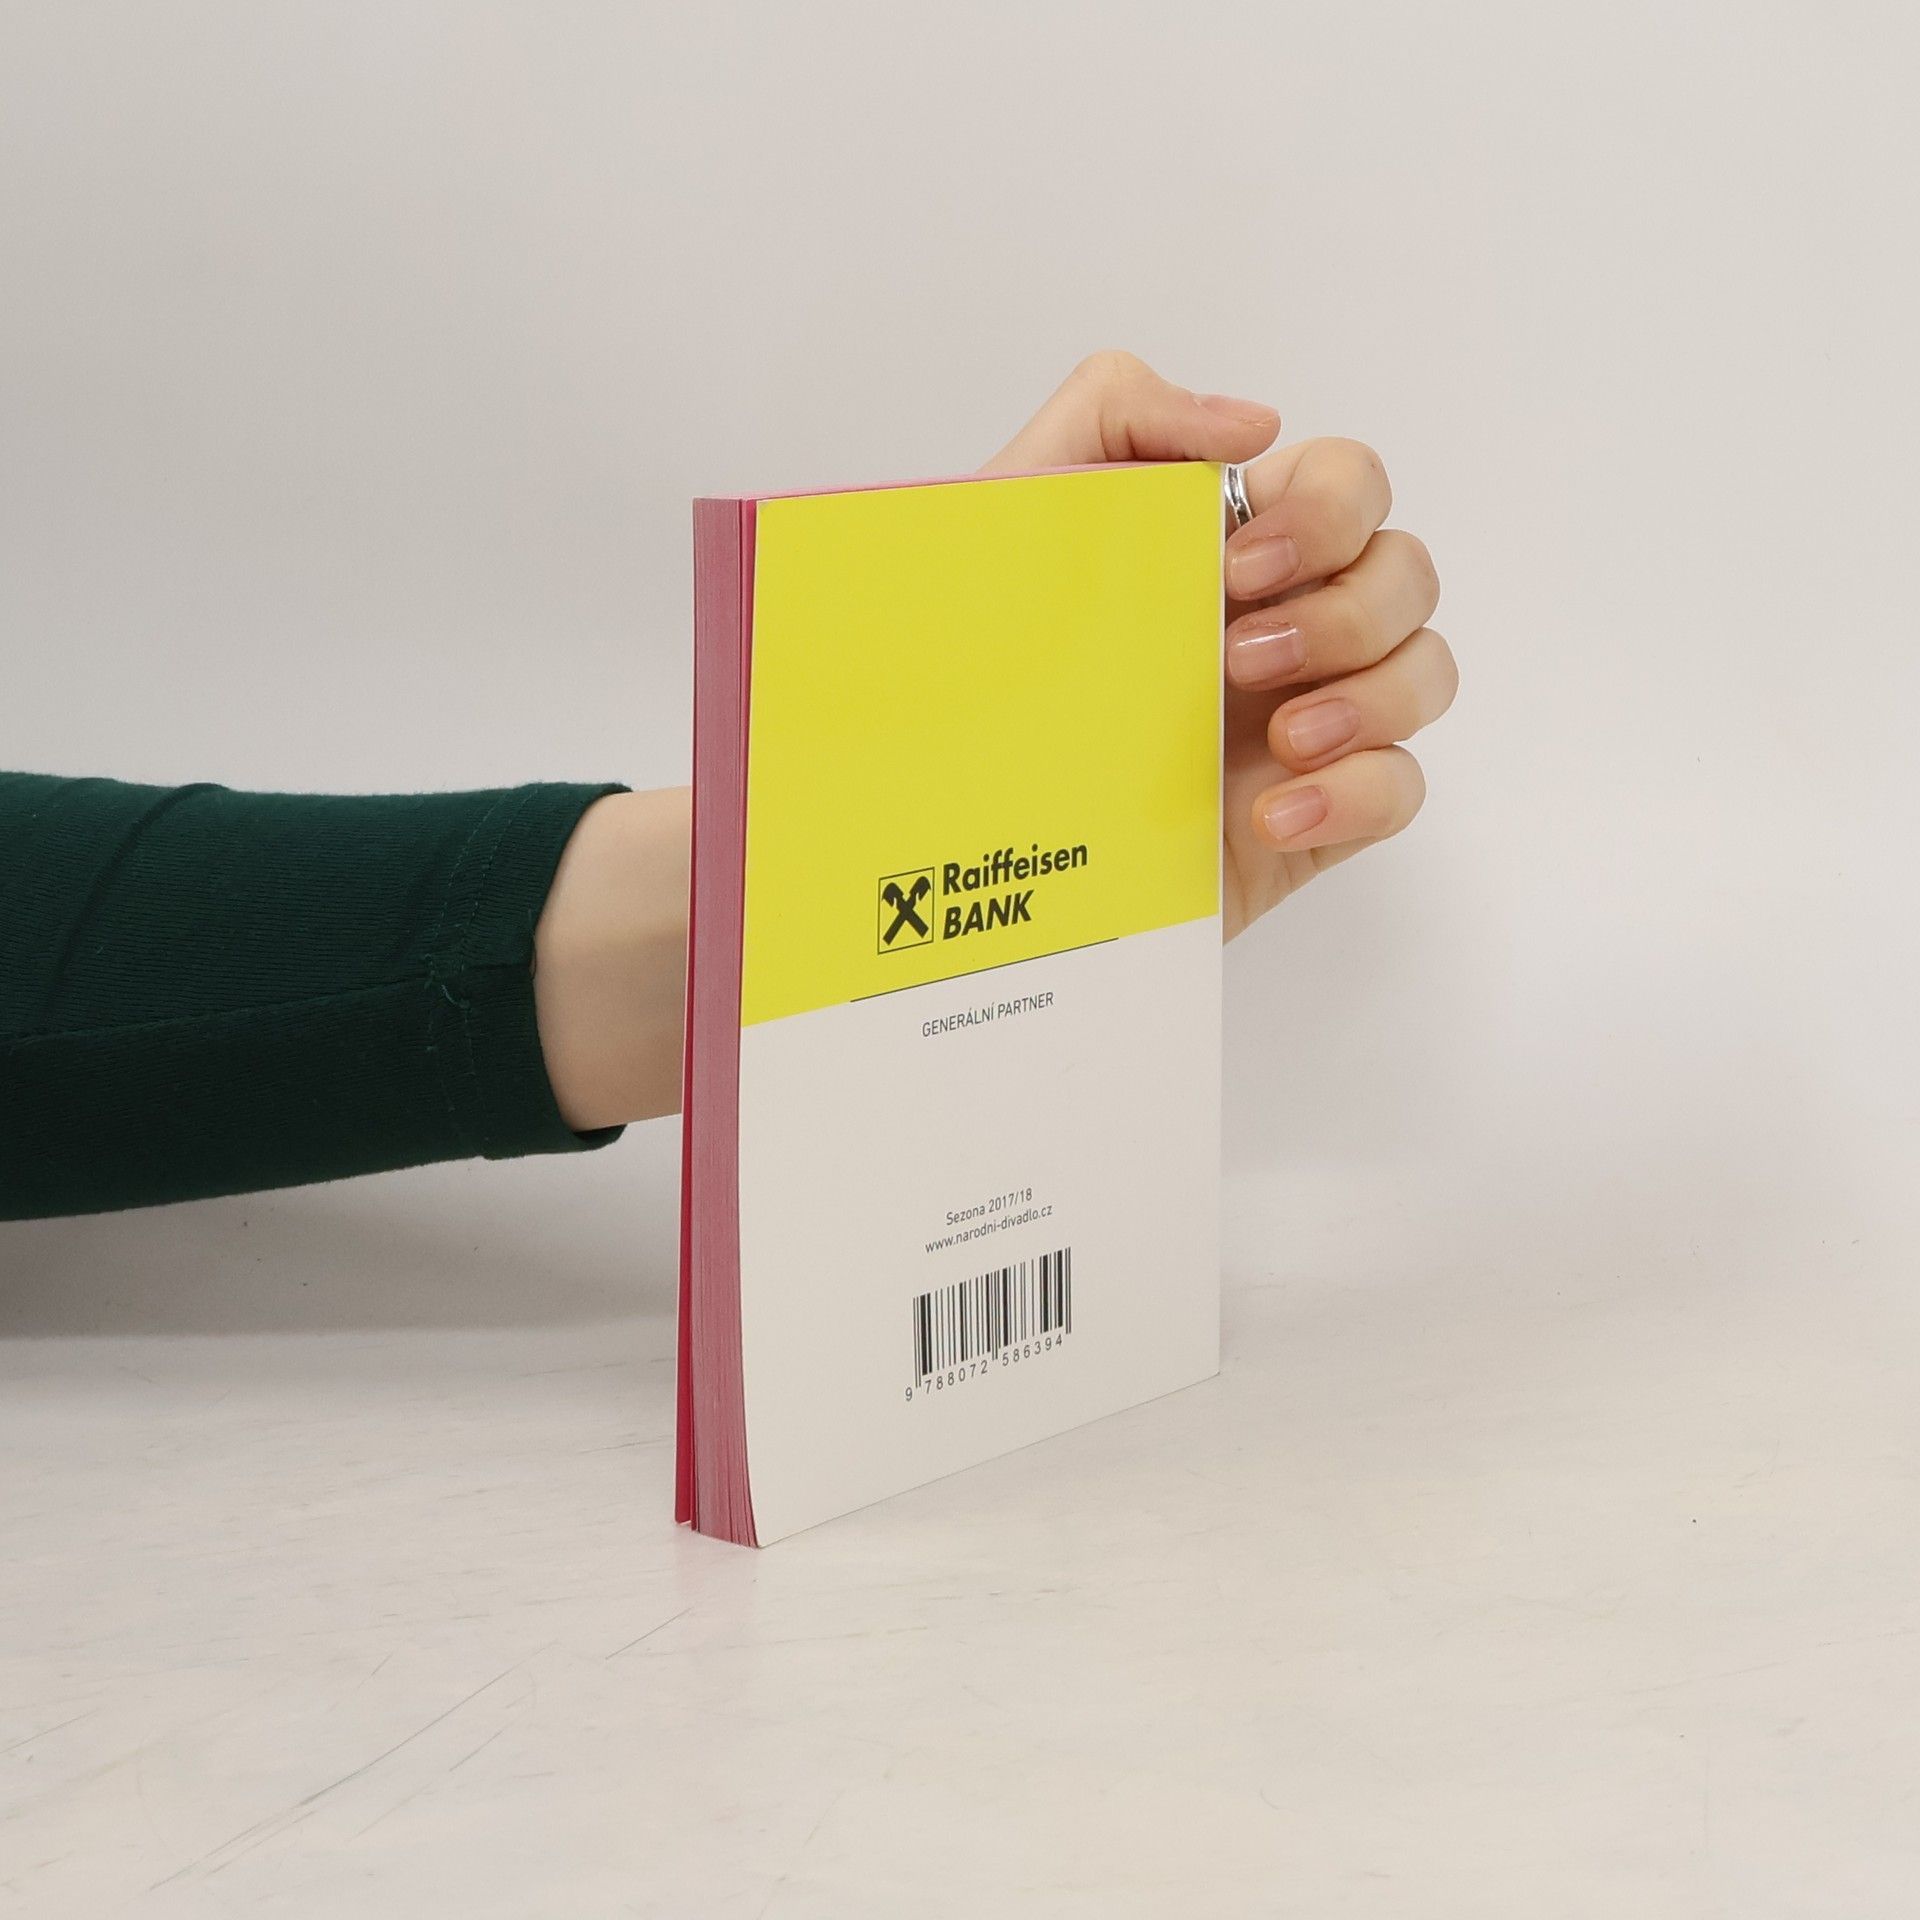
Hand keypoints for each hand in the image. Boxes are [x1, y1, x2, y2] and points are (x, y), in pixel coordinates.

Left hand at [984, 351, 1455, 939]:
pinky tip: (1268, 813)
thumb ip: (1115, 414)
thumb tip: (1255, 424)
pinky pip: (1401, 789)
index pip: (1350, 484)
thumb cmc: (985, 665)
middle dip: (1346, 611)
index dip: (1327, 513)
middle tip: (1235, 659)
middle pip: (1406, 575)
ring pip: (1426, 672)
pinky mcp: (1310, 815)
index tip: (1236, 566)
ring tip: (1282, 739)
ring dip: (1372, 697)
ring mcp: (1307, 720)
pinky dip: (1356, 794)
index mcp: (1233, 545)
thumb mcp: (1018, 513)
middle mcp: (1286, 623)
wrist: (960, 827)